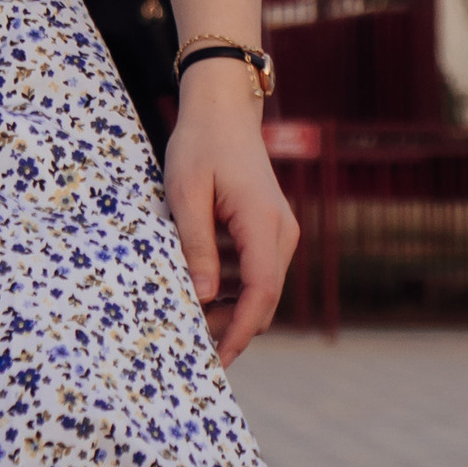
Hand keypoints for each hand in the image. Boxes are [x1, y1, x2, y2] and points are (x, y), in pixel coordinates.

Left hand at [162, 67, 296, 358]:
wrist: (223, 107)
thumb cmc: (201, 144)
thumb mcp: (186, 192)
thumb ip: (196, 244)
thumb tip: (203, 298)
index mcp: (262, 222)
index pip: (260, 292)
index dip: (241, 330)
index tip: (219, 359)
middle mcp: (281, 232)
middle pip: (263, 299)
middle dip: (231, 325)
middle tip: (191, 337)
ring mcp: (279, 231)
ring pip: (261, 289)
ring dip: (231, 308)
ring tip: (190, 313)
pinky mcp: (270, 230)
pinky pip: (256, 271)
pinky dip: (233, 287)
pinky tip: (202, 285)